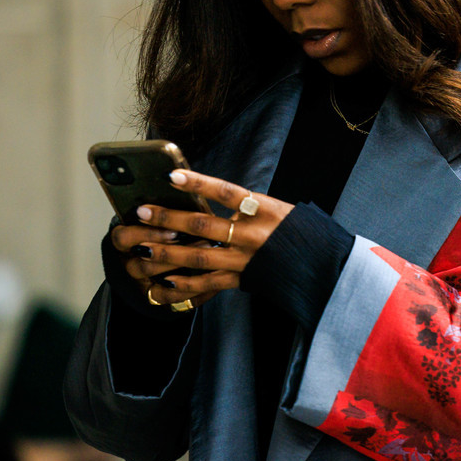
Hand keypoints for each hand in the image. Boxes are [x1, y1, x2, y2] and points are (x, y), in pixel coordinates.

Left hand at [108, 169, 293, 309]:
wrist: (318, 264)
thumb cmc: (293, 231)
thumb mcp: (273, 209)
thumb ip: (243, 206)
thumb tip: (204, 198)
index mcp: (263, 210)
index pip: (227, 193)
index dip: (199, 184)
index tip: (173, 176)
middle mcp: (253, 235)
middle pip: (204, 226)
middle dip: (169, 219)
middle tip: (142, 212)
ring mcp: (246, 260)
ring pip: (200, 257)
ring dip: (168, 253)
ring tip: (143, 248)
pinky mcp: (243, 280)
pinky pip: (209, 284)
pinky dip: (186, 283)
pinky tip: (164, 282)